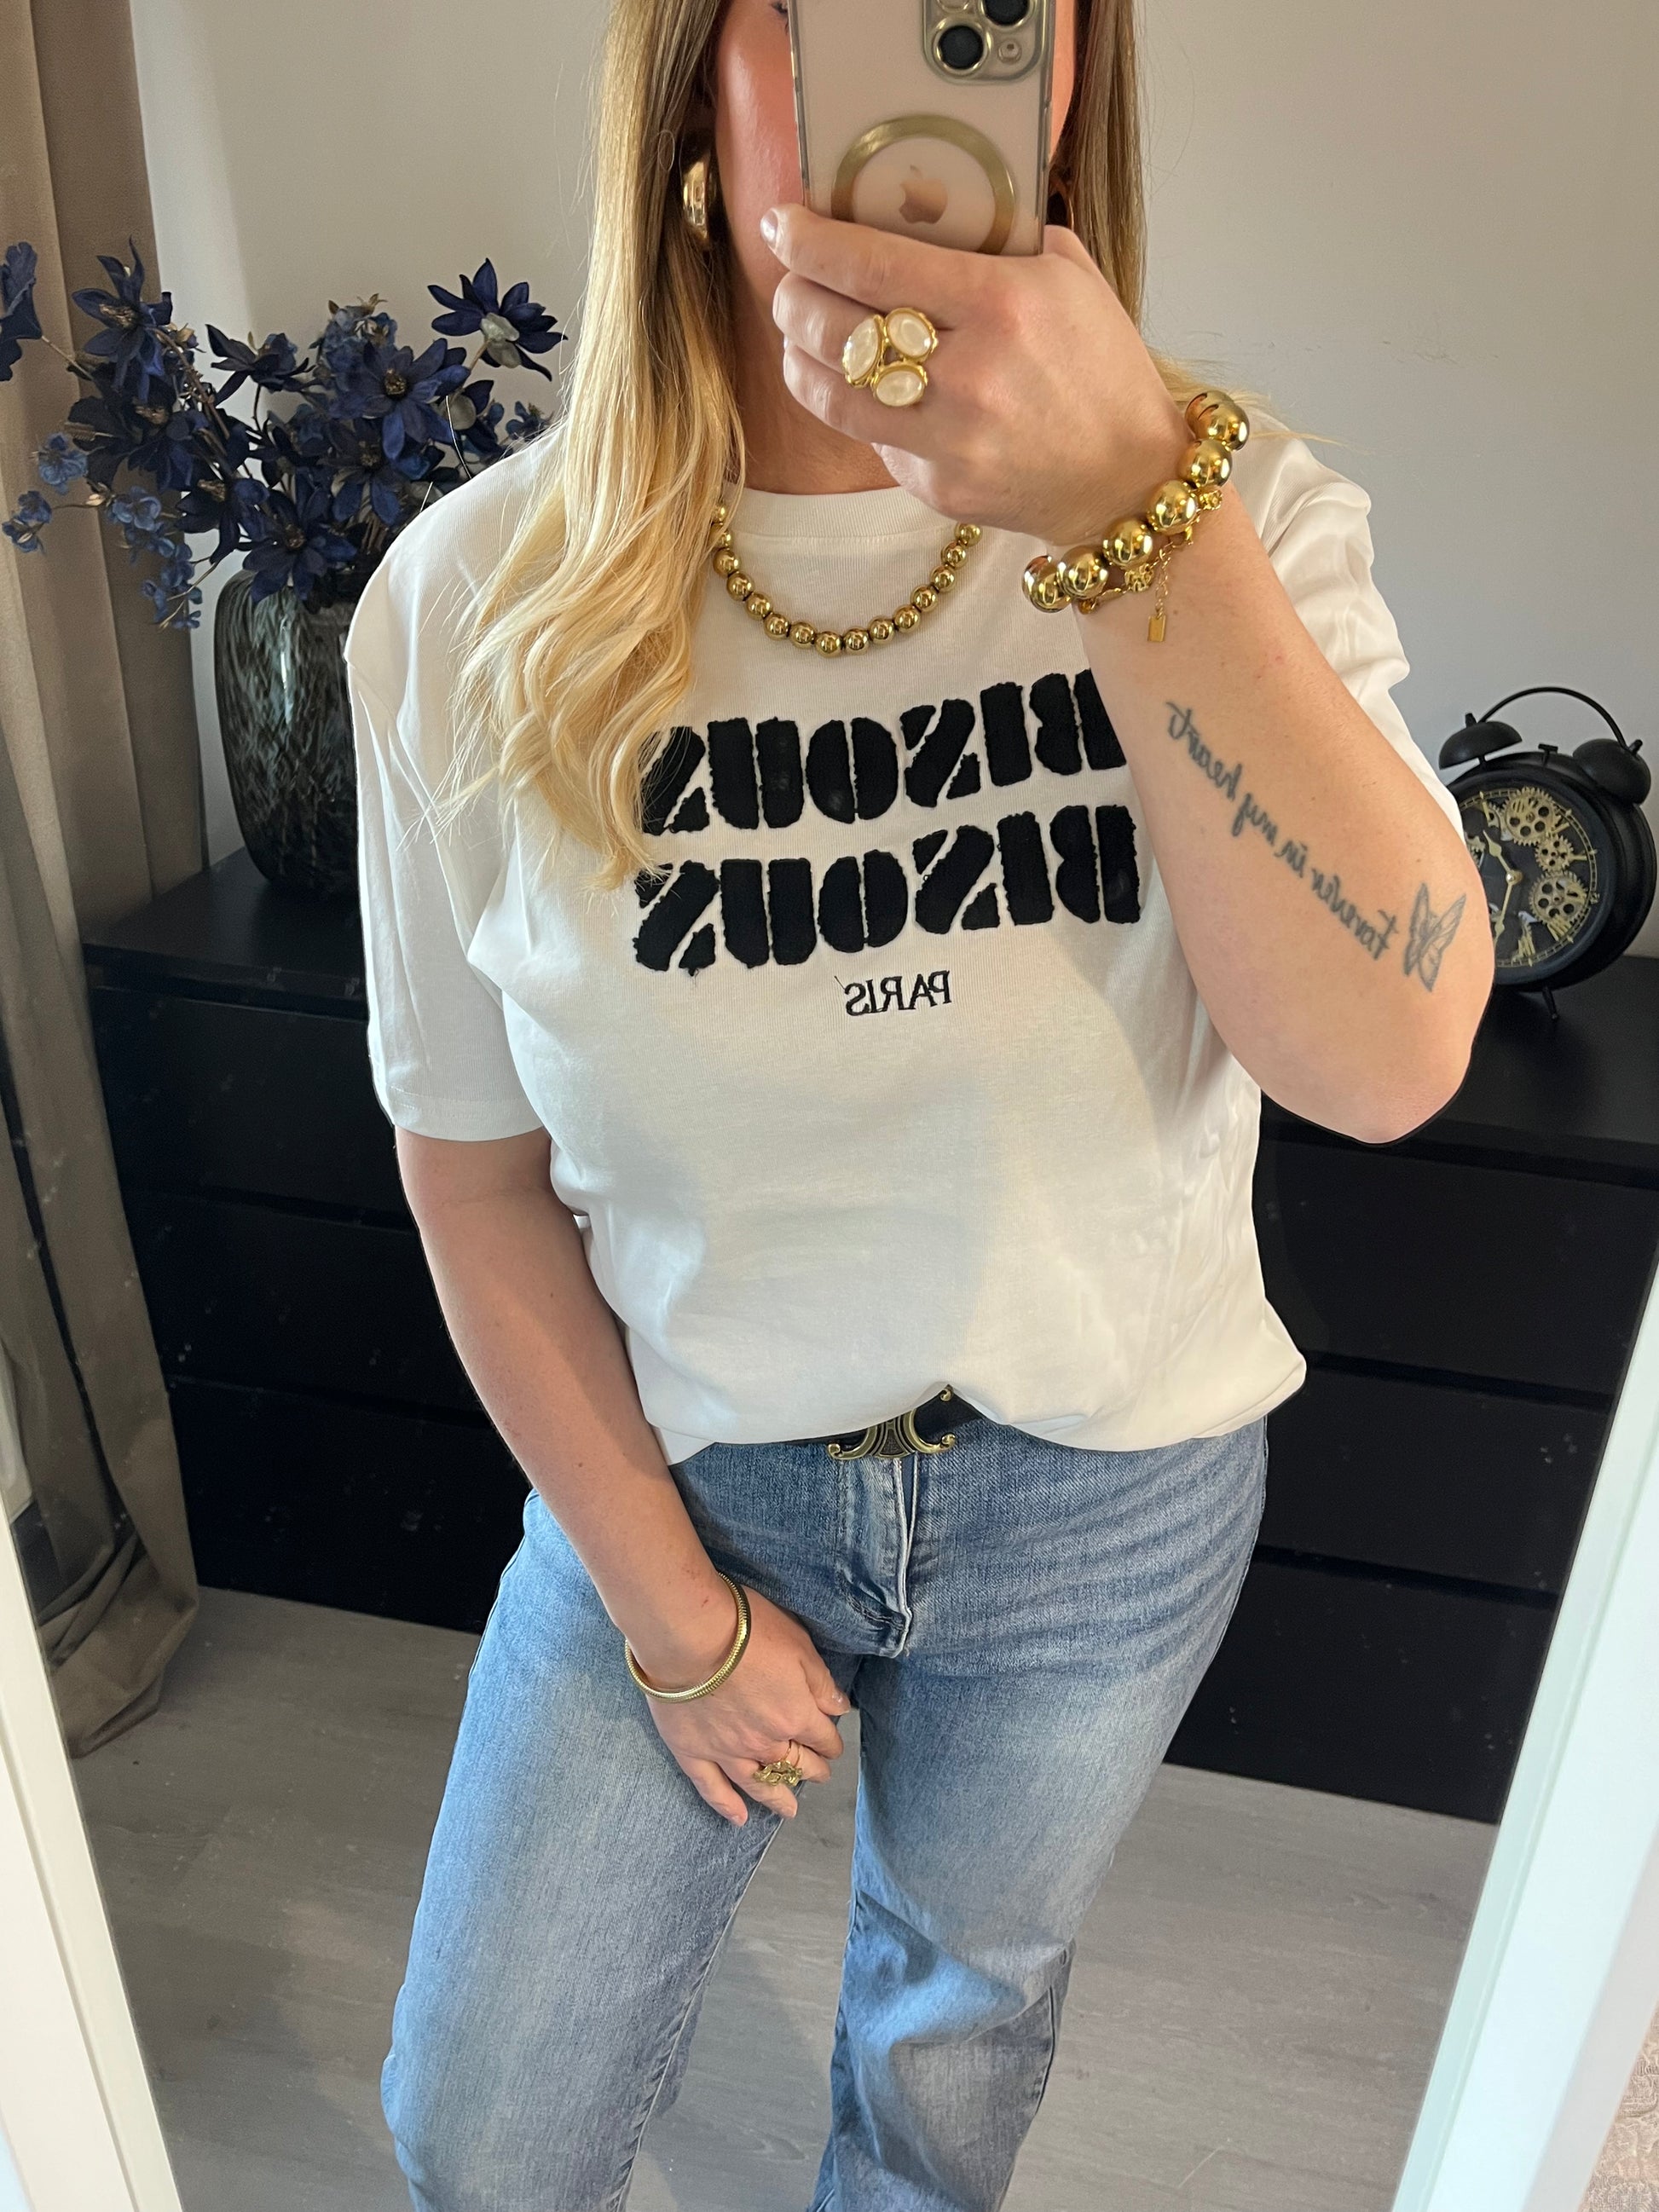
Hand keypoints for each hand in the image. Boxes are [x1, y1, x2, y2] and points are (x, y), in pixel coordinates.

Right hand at [641, 1584, 850, 1824]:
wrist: (688, 1637)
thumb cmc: (747, 1631)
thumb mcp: (798, 1646)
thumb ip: (821, 1683)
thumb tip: (841, 1709)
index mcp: (795, 1716)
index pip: (824, 1739)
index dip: (831, 1742)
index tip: (832, 1743)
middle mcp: (766, 1744)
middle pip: (797, 1764)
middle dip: (812, 1769)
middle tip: (817, 1773)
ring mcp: (728, 1754)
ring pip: (759, 1785)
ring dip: (778, 1798)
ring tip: (790, 1810)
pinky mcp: (694, 1755)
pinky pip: (713, 1790)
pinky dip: (727, 1806)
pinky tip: (739, 1818)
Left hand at [763, 201, 1187, 547]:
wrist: (1126, 477)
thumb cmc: (1099, 368)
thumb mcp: (1065, 276)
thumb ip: (993, 237)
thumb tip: (914, 205)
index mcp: (1001, 304)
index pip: (869, 263)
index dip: (808, 241)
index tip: (783, 224)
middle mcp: (968, 375)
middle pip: (831, 326)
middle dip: (792, 293)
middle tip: (790, 277)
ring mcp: (948, 439)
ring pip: (827, 391)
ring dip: (798, 352)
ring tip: (802, 330)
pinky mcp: (936, 485)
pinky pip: (866, 436)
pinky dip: (850, 404)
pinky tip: (858, 384)